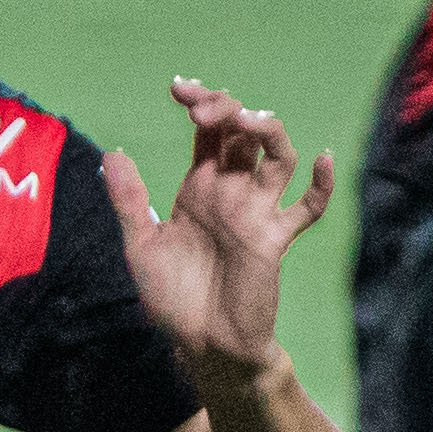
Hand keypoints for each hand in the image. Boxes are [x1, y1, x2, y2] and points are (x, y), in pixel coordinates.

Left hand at [106, 78, 335, 378]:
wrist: (201, 343)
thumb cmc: (171, 296)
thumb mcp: (141, 245)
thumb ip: (129, 201)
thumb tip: (112, 153)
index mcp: (198, 186)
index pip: (208, 131)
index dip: (200, 103)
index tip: (179, 88)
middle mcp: (230, 192)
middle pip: (241, 134)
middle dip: (226, 109)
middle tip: (202, 107)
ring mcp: (256, 212)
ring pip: (277, 158)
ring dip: (267, 132)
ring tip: (248, 119)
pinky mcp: (275, 238)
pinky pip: (307, 208)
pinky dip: (320, 184)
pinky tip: (320, 158)